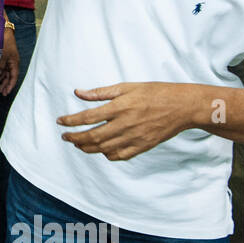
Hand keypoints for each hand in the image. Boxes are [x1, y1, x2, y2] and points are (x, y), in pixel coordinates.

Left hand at [0, 29, 18, 93]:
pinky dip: (0, 75)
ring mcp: (9, 61)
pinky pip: (4, 69)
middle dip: (6, 85)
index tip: (7, 92)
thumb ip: (1, 65)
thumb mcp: (2, 55)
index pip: (14, 77)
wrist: (4, 31)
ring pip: (7, 74)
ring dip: (3, 81)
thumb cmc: (5, 42)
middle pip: (11, 77)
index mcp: (15, 62)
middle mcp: (13, 63)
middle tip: (2, 93)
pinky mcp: (5, 58)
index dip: (10, 85)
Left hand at [57, 82, 196, 160]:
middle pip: (93, 137)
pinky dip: (107, 155)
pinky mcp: (143, 146)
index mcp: (120, 106)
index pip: (87, 117)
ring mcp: (134, 137)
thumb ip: (101, 92)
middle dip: (75, 138)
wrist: (183, 106)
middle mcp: (125, 124)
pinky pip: (120, 156)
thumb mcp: (128, 87)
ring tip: (78, 144)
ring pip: (104, 149)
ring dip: (87, 148)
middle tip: (65, 137)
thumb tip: (78, 92)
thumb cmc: (156, 92)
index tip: (60, 122)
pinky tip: (101, 150)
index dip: (71, 121)